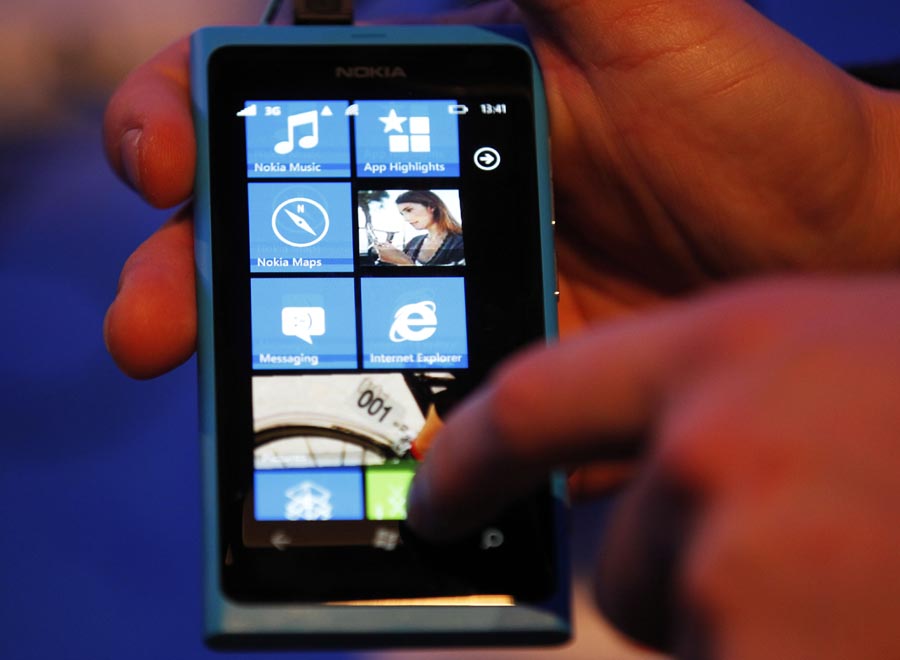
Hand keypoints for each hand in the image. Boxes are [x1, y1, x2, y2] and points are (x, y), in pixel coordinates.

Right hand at [102, 2, 899, 378]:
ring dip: (254, 375)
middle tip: (151, 324)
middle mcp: (424, 211)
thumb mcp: (634, 4)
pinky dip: (366, 444)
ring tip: (226, 410)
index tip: (161, 161)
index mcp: (429, 114)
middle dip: (186, 275)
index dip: (188, 124)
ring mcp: (454, 307)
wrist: (829, 245)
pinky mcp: (499, 386)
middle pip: (270, 241)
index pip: (274, 112)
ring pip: (321, 340)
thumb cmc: (751, 114)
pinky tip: (348, 464)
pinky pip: (412, 420)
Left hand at [407, 276, 899, 658]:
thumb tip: (658, 451)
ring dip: (746, 623)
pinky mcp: (768, 655)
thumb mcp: (833, 353)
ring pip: (677, 621)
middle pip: (618, 556)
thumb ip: (728, 395)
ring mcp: (740, 556)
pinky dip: (782, 655)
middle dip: (680, 574)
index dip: (469, 461)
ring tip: (853, 587)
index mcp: (730, 346)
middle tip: (801, 560)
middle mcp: (713, 444)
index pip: (534, 404)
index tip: (431, 505)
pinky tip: (860, 627)